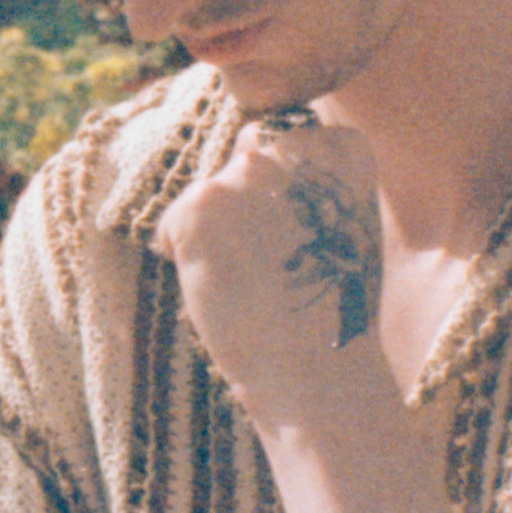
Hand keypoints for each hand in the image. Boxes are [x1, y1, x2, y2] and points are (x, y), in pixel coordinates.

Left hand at [154, 119, 391, 424]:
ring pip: (206, 195)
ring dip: (213, 237)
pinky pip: (171, 223)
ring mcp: (244, 174)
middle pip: (240, 163)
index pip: (282, 142)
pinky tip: (222, 288)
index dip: (279, 196)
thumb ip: (304, 181)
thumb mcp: (339, 224)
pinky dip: (183, 257)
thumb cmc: (328, 309)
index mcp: (340, 145)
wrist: (316, 370)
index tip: (302, 239)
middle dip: (242, 211)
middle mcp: (293, 145)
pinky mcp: (200, 207)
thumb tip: (248, 153)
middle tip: (270, 267)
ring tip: (252, 282)